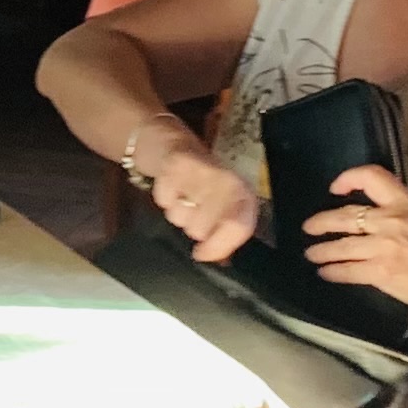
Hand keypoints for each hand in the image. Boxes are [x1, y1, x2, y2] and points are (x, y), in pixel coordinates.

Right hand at [144, 138, 260, 262]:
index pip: (238, 227)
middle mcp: (226, 180)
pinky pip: (164, 200)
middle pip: (201, 228)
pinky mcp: (175, 165)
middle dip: (194, 228)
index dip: (219, 246)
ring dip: (178, 213)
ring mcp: (201, 172)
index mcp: (243, 194)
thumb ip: (225, 234)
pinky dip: (164, 198)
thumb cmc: (205, 185)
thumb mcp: (223, 207)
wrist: (176, 146)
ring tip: (183, 197)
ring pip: (180, 217)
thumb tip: (219, 261)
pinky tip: (172, 188)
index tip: (202, 254)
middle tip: (194, 213)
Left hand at [302, 163, 407, 313]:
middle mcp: (392, 220)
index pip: (372, 177)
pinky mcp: (381, 273)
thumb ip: (404, 217)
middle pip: (344, 215)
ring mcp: (384, 247)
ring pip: (339, 245)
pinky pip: (346, 270)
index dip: (348, 178)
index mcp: (407, 203)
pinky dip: (332, 271)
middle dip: (320, 222)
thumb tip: (379, 221)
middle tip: (310, 227)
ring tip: (312, 254)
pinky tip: (326, 273)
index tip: (335, 188)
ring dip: (321, 250)